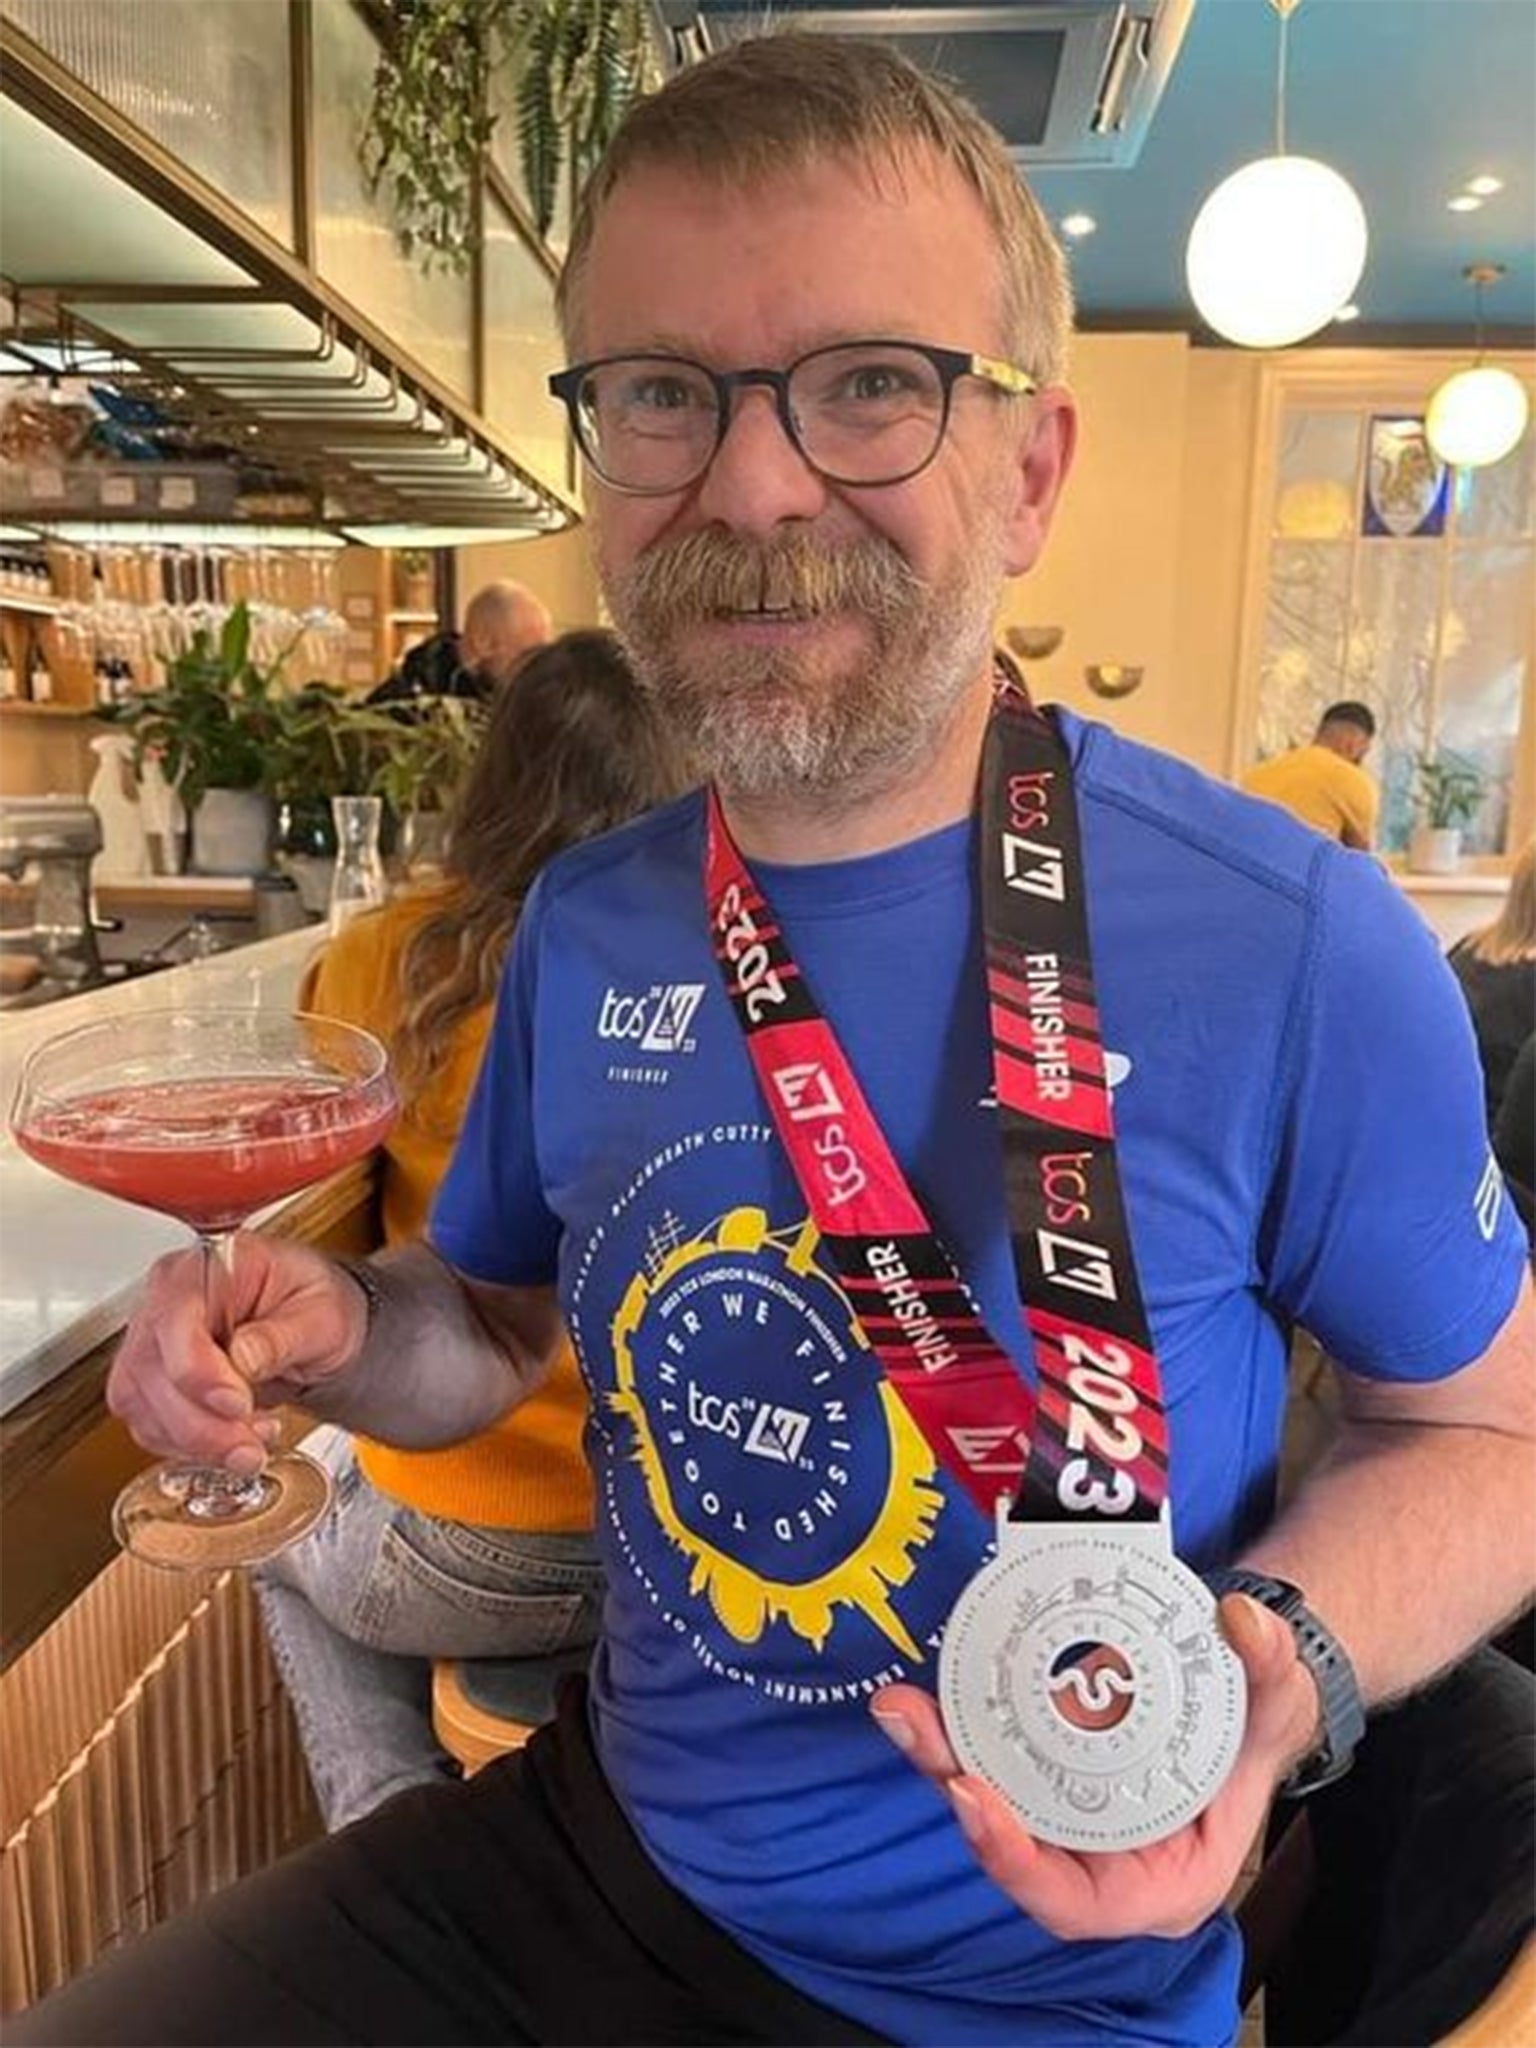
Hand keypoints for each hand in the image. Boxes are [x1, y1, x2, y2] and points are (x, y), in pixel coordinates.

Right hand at [107, 1235, 367, 1476]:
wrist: (315, 1326)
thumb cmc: (314, 1302)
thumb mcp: (321, 1311)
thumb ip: (282, 1334)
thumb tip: (244, 1357)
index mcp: (203, 1267)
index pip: (175, 1317)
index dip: (198, 1370)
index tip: (237, 1404)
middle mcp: (166, 1303)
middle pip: (151, 1370)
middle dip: (201, 1423)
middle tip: (250, 1444)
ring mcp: (153, 1345)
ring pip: (144, 1407)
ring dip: (197, 1442)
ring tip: (251, 1445)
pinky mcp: (152, 1385)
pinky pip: (151, 1427)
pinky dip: (191, 1448)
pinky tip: (232, 1442)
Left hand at [870, 1593, 1320, 1940]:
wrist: (1238, 1690)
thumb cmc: (1258, 1724)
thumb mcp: (1279, 1702)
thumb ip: (1269, 1667)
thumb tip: (1240, 1618)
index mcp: (1164, 1881)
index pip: (1076, 1903)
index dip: (1017, 1862)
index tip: (974, 1797)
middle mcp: (1104, 1860)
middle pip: (1013, 1847)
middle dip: (956, 1789)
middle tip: (912, 1725)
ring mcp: (1068, 1815)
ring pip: (991, 1801)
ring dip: (940, 1756)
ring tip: (900, 1706)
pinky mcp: (1044, 1770)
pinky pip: (993, 1758)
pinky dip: (958, 1726)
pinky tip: (923, 1689)